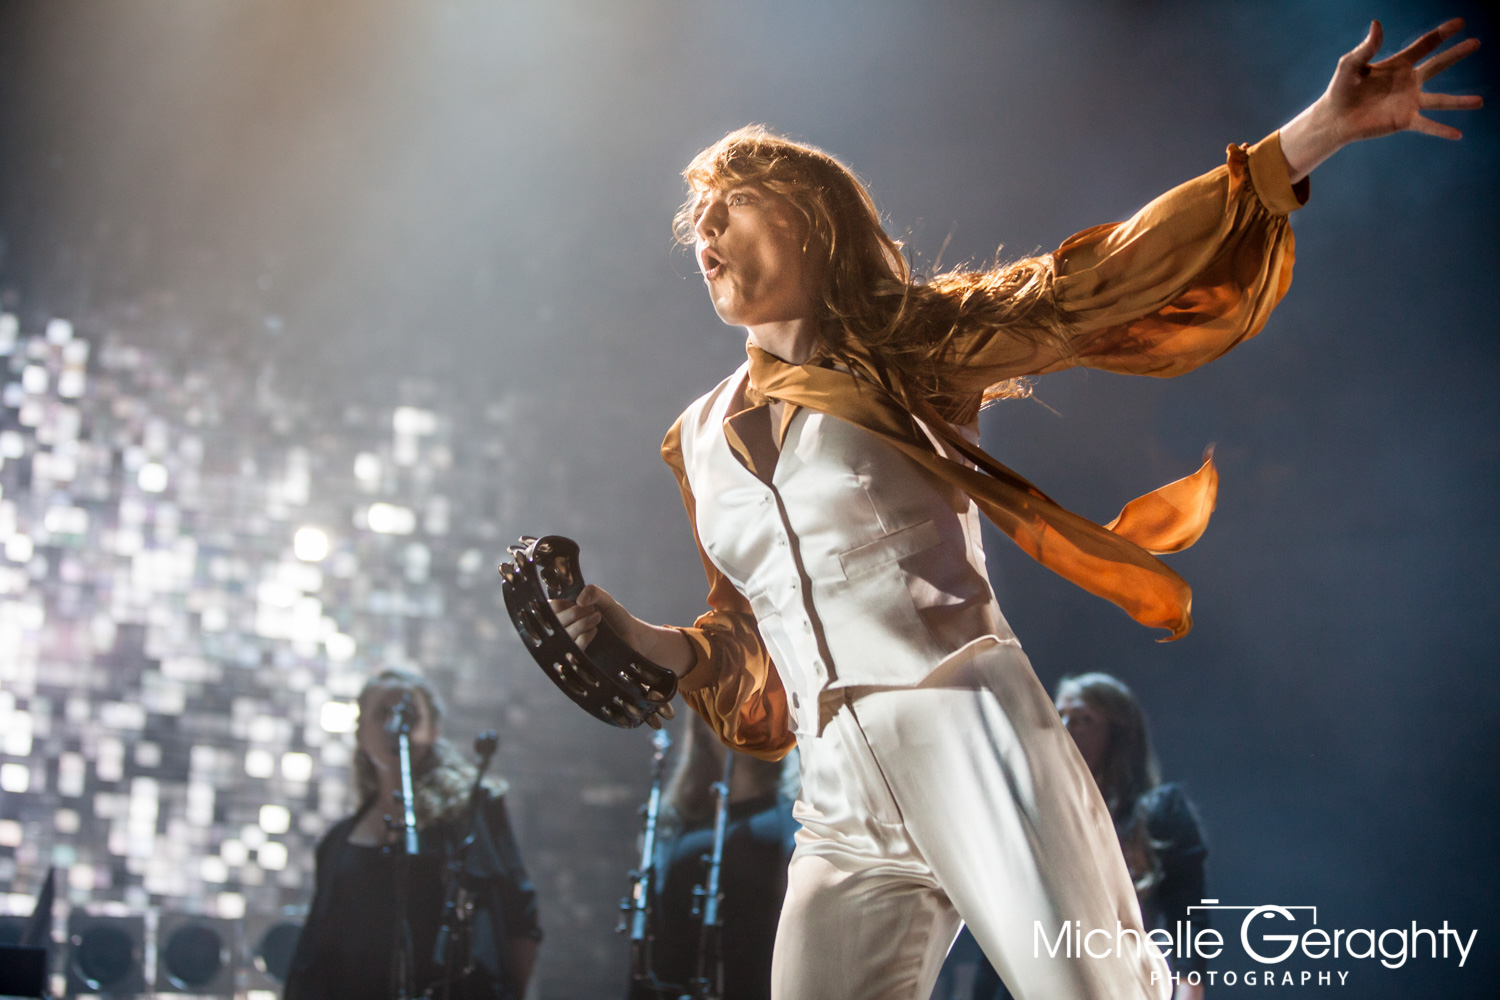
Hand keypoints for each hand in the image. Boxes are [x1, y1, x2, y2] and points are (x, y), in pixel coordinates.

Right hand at [548, 584, 696, 676]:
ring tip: (597, 618)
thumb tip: (579, 602)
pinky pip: (573, 649)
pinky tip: (594, 631)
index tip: (576, 603)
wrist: (633, 637)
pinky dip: (582, 637)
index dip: (559, 605)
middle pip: (554, 622)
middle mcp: (566, 630)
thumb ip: (594, 593)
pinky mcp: (580, 659)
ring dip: (580, 623)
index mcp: (567, 615)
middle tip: (591, 609)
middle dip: (572, 613)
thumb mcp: (605, 601)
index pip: (548, 610)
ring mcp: (572, 646)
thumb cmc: (616, 618)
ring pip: (563, 635)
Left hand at [1281, 18, 1481, 181]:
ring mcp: (1408, 101)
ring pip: (1440, 100)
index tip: (1460, 23)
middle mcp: (1408, 82)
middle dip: (1457, 53)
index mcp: (1397, 65)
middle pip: (1438, 65)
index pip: (1424, 45)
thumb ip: (1366, 47)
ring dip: (1460, 102)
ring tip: (1480, 102)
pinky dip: (1442, 130)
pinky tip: (1458, 134)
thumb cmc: (1341, 89)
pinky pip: (1427, 125)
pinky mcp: (1404, 120)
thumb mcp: (1350, 64)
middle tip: (1476, 42)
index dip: (1442, 34)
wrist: (1335, 117)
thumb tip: (1377, 24)